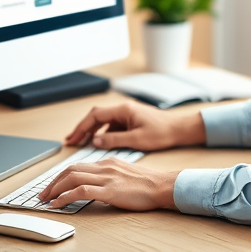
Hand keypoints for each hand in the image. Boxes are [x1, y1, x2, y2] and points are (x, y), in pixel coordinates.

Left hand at [39, 157, 178, 210]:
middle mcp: (104, 167)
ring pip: (71, 178)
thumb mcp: (125, 175)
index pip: (77, 166)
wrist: (162, 186)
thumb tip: (97, 187)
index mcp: (107, 162)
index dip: (61, 176)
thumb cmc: (148, 184)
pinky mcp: (109, 190)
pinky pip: (80, 191)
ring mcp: (106, 178)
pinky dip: (65, 197)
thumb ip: (110, 177)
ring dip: (54, 189)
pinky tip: (57, 204)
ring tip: (45, 200)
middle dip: (53, 182)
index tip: (52, 186)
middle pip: (70, 170)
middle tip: (42, 194)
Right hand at [65, 101, 204, 150]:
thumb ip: (114, 140)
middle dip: (82, 128)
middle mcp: (123, 109)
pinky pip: (111, 124)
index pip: (95, 115)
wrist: (179, 129)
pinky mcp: (130, 120)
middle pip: (96, 116)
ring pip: (103, 120)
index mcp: (123, 110)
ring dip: (91, 130)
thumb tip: (95, 141)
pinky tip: (98, 142)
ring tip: (79, 142)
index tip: (72, 138)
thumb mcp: (137, 139)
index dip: (81, 127)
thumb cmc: (162, 132)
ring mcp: (126, 114)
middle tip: (71, 140)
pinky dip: (101, 132)